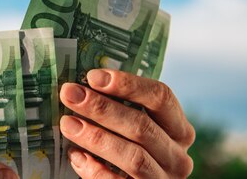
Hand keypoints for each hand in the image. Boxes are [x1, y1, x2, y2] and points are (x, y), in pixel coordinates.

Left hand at [59, 69, 194, 178]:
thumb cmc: (127, 149)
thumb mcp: (133, 128)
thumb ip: (119, 109)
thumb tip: (82, 85)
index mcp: (178, 129)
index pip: (161, 97)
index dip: (127, 84)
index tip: (93, 76)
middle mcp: (177, 156)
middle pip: (142, 126)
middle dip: (102, 108)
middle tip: (70, 94)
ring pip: (133, 157)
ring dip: (96, 137)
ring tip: (67, 123)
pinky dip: (95, 169)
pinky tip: (75, 155)